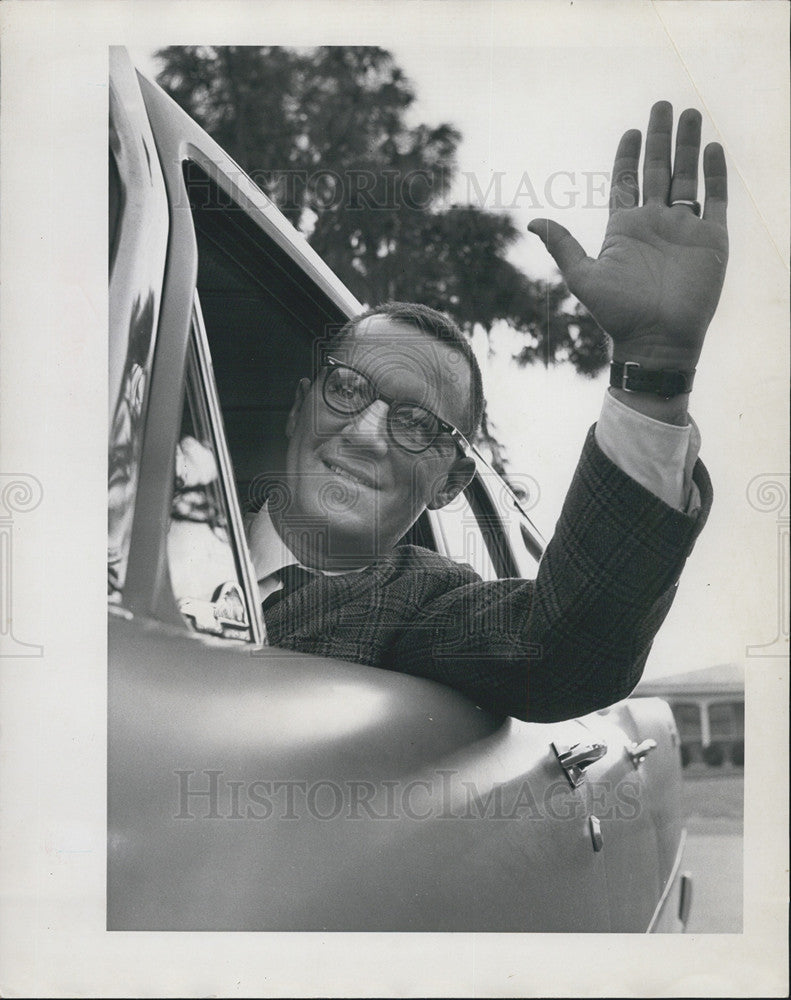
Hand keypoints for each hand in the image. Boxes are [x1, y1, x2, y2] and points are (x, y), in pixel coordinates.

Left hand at [528, 102, 727, 372]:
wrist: (657, 340)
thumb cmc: (618, 314)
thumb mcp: (583, 276)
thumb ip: (562, 245)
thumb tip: (531, 221)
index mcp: (624, 227)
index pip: (627, 180)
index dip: (628, 155)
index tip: (631, 130)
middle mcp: (655, 222)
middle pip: (659, 169)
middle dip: (660, 137)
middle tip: (662, 105)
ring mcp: (684, 229)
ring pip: (688, 176)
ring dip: (689, 145)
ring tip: (691, 113)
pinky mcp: (711, 239)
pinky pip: (715, 199)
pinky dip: (715, 174)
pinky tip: (714, 148)